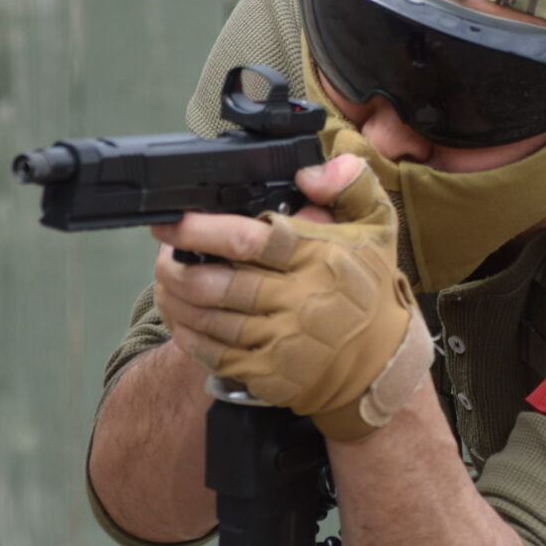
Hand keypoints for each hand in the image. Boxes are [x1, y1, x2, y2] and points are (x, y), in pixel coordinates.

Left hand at [150, 155, 432, 440]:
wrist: (383, 362)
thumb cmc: (370, 287)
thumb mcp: (377, 226)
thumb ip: (348, 185)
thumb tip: (308, 172)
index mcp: (317, 258)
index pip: (247, 240)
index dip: (200, 230)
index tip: (172, 222)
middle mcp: (298, 301)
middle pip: (219, 283)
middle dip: (177, 267)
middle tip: (162, 255)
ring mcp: (282, 341)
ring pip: (211, 319)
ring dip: (178, 300)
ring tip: (166, 283)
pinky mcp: (271, 374)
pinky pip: (216, 354)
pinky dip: (191, 336)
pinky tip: (182, 319)